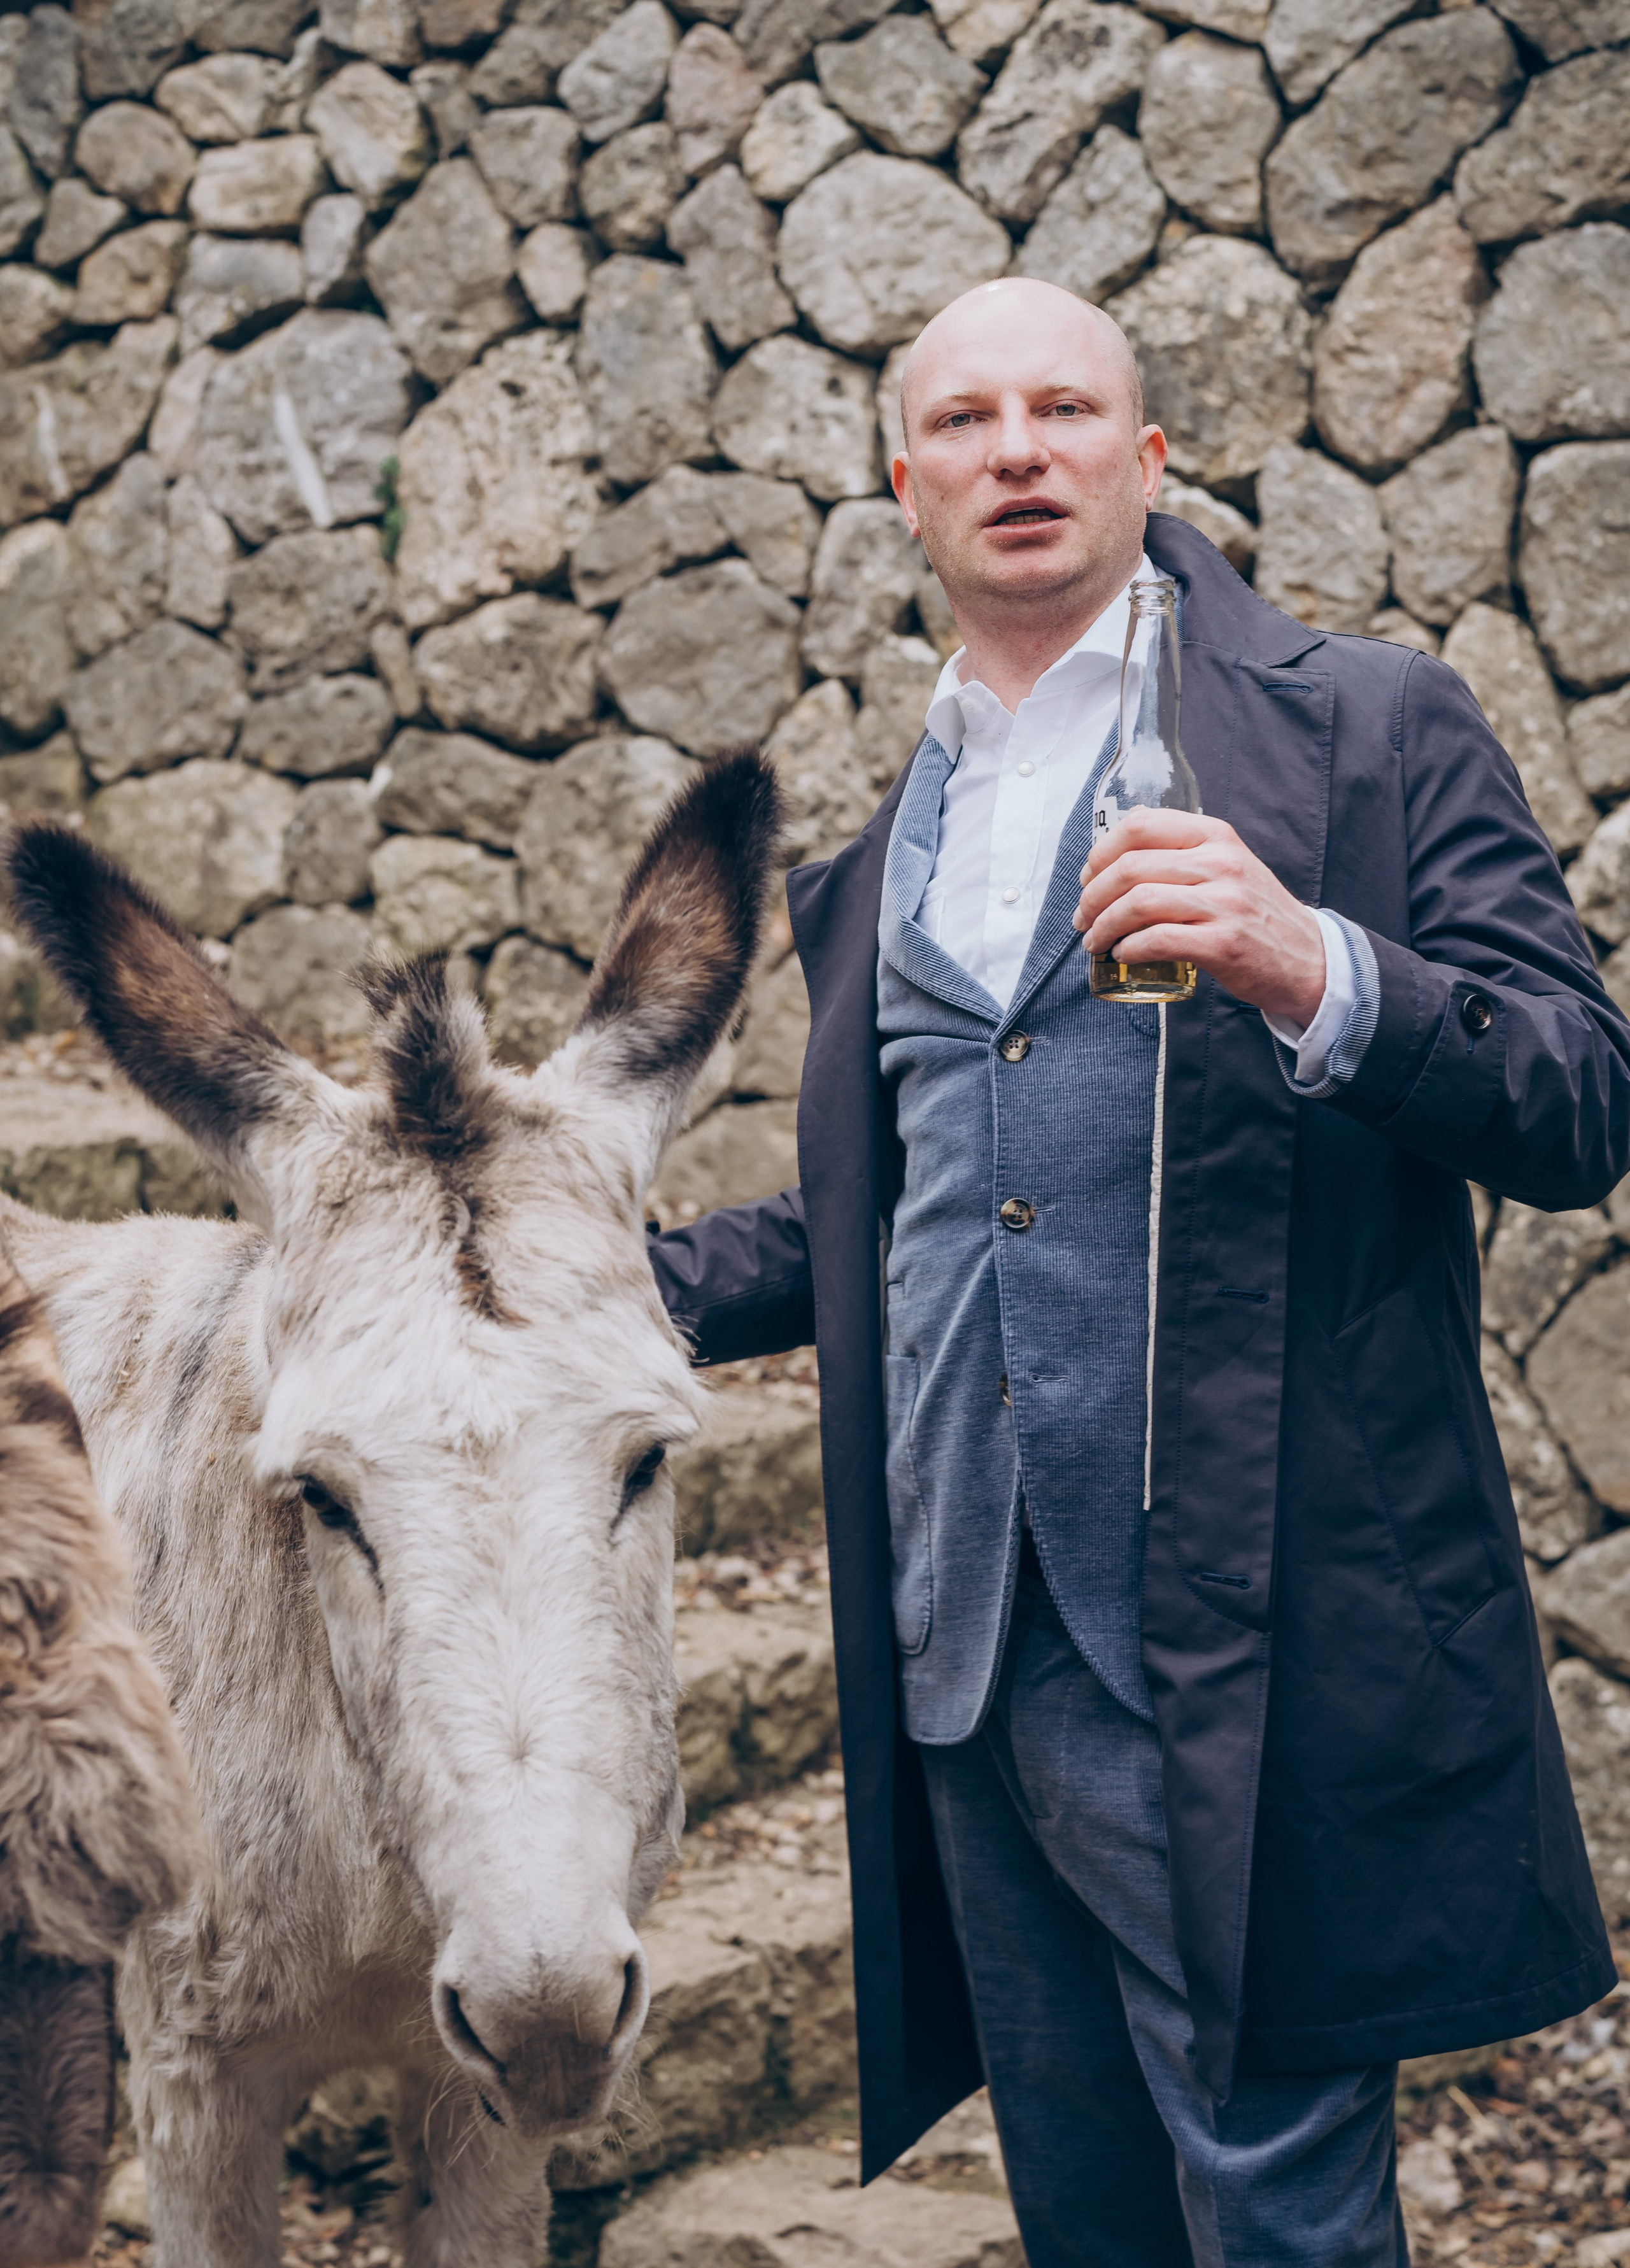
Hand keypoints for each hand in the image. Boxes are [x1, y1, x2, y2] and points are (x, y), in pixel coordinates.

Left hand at [1074, 809, 1325, 1026]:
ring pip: (1138, 903)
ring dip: (1103, 924)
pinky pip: (1157, 939)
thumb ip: (1185, 849)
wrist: (1307, 958)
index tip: (1088, 877)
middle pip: (1131, 866)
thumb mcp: (1228, 865)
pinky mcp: (1222, 944)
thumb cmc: (1255, 914)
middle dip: (1092, 895)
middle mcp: (1220, 863)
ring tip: (1094, 940)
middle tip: (1083, 916)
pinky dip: (1128, 948)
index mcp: (1216, 836)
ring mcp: (1223, 903)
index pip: (1141, 825)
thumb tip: (1123, 839)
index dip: (1101, 852)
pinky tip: (1121, 954)